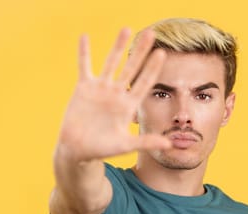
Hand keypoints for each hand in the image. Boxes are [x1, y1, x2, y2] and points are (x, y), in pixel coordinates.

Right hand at [57, 28, 169, 161]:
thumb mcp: (125, 145)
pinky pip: (84, 66)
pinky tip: (85, 36)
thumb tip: (169, 144)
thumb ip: (145, 142)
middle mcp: (117, 94)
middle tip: (152, 33)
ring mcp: (101, 89)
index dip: (152, 68)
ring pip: (111, 62)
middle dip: (141, 51)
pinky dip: (84, 52)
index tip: (162, 53)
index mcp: (128, 105)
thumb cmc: (103, 149)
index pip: (144, 82)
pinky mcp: (83, 88)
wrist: (79, 150)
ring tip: (127, 29)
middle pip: (131, 68)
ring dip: (118, 46)